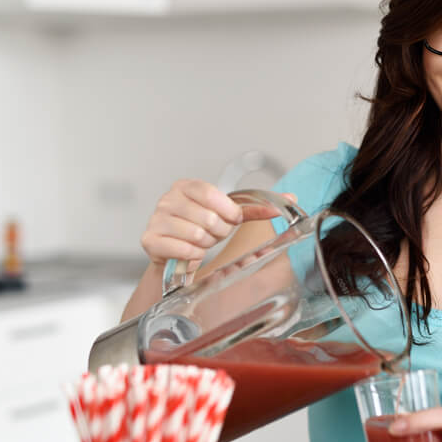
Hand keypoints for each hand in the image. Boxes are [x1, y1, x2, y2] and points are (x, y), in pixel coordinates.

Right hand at [140, 179, 294, 267]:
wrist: (175, 253)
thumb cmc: (202, 229)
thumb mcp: (228, 214)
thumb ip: (257, 207)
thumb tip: (292, 198)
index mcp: (185, 186)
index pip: (210, 193)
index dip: (227, 210)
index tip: (233, 219)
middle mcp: (167, 199)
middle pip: (207, 217)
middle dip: (218, 231)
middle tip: (214, 234)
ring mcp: (156, 219)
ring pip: (196, 234)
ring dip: (206, 244)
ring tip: (202, 242)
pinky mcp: (150, 240)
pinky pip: (182, 249)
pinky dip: (193, 255)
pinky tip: (191, 252)